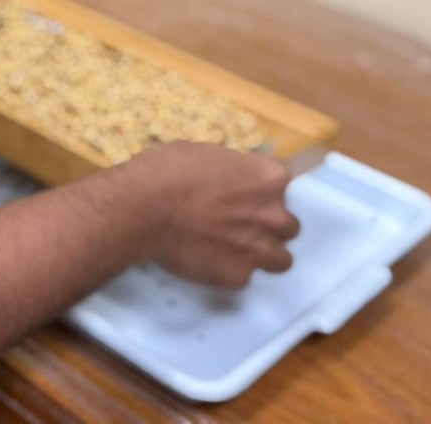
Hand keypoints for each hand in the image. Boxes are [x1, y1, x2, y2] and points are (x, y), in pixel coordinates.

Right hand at [127, 142, 299, 287]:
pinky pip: (242, 276)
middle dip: (265, 225)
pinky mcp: (238, 277)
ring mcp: (258, 249)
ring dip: (260, 254)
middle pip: (287, 225)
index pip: (279, 183)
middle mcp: (274, 215)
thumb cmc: (166, 171)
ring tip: (232, 251)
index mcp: (268, 177)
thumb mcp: (202, 154)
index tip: (239, 192)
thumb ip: (227, 171)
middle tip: (236, 223)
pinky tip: (205, 260)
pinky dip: (227, 270)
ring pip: (280, 259)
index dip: (257, 189)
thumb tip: (222, 179)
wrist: (143, 208)